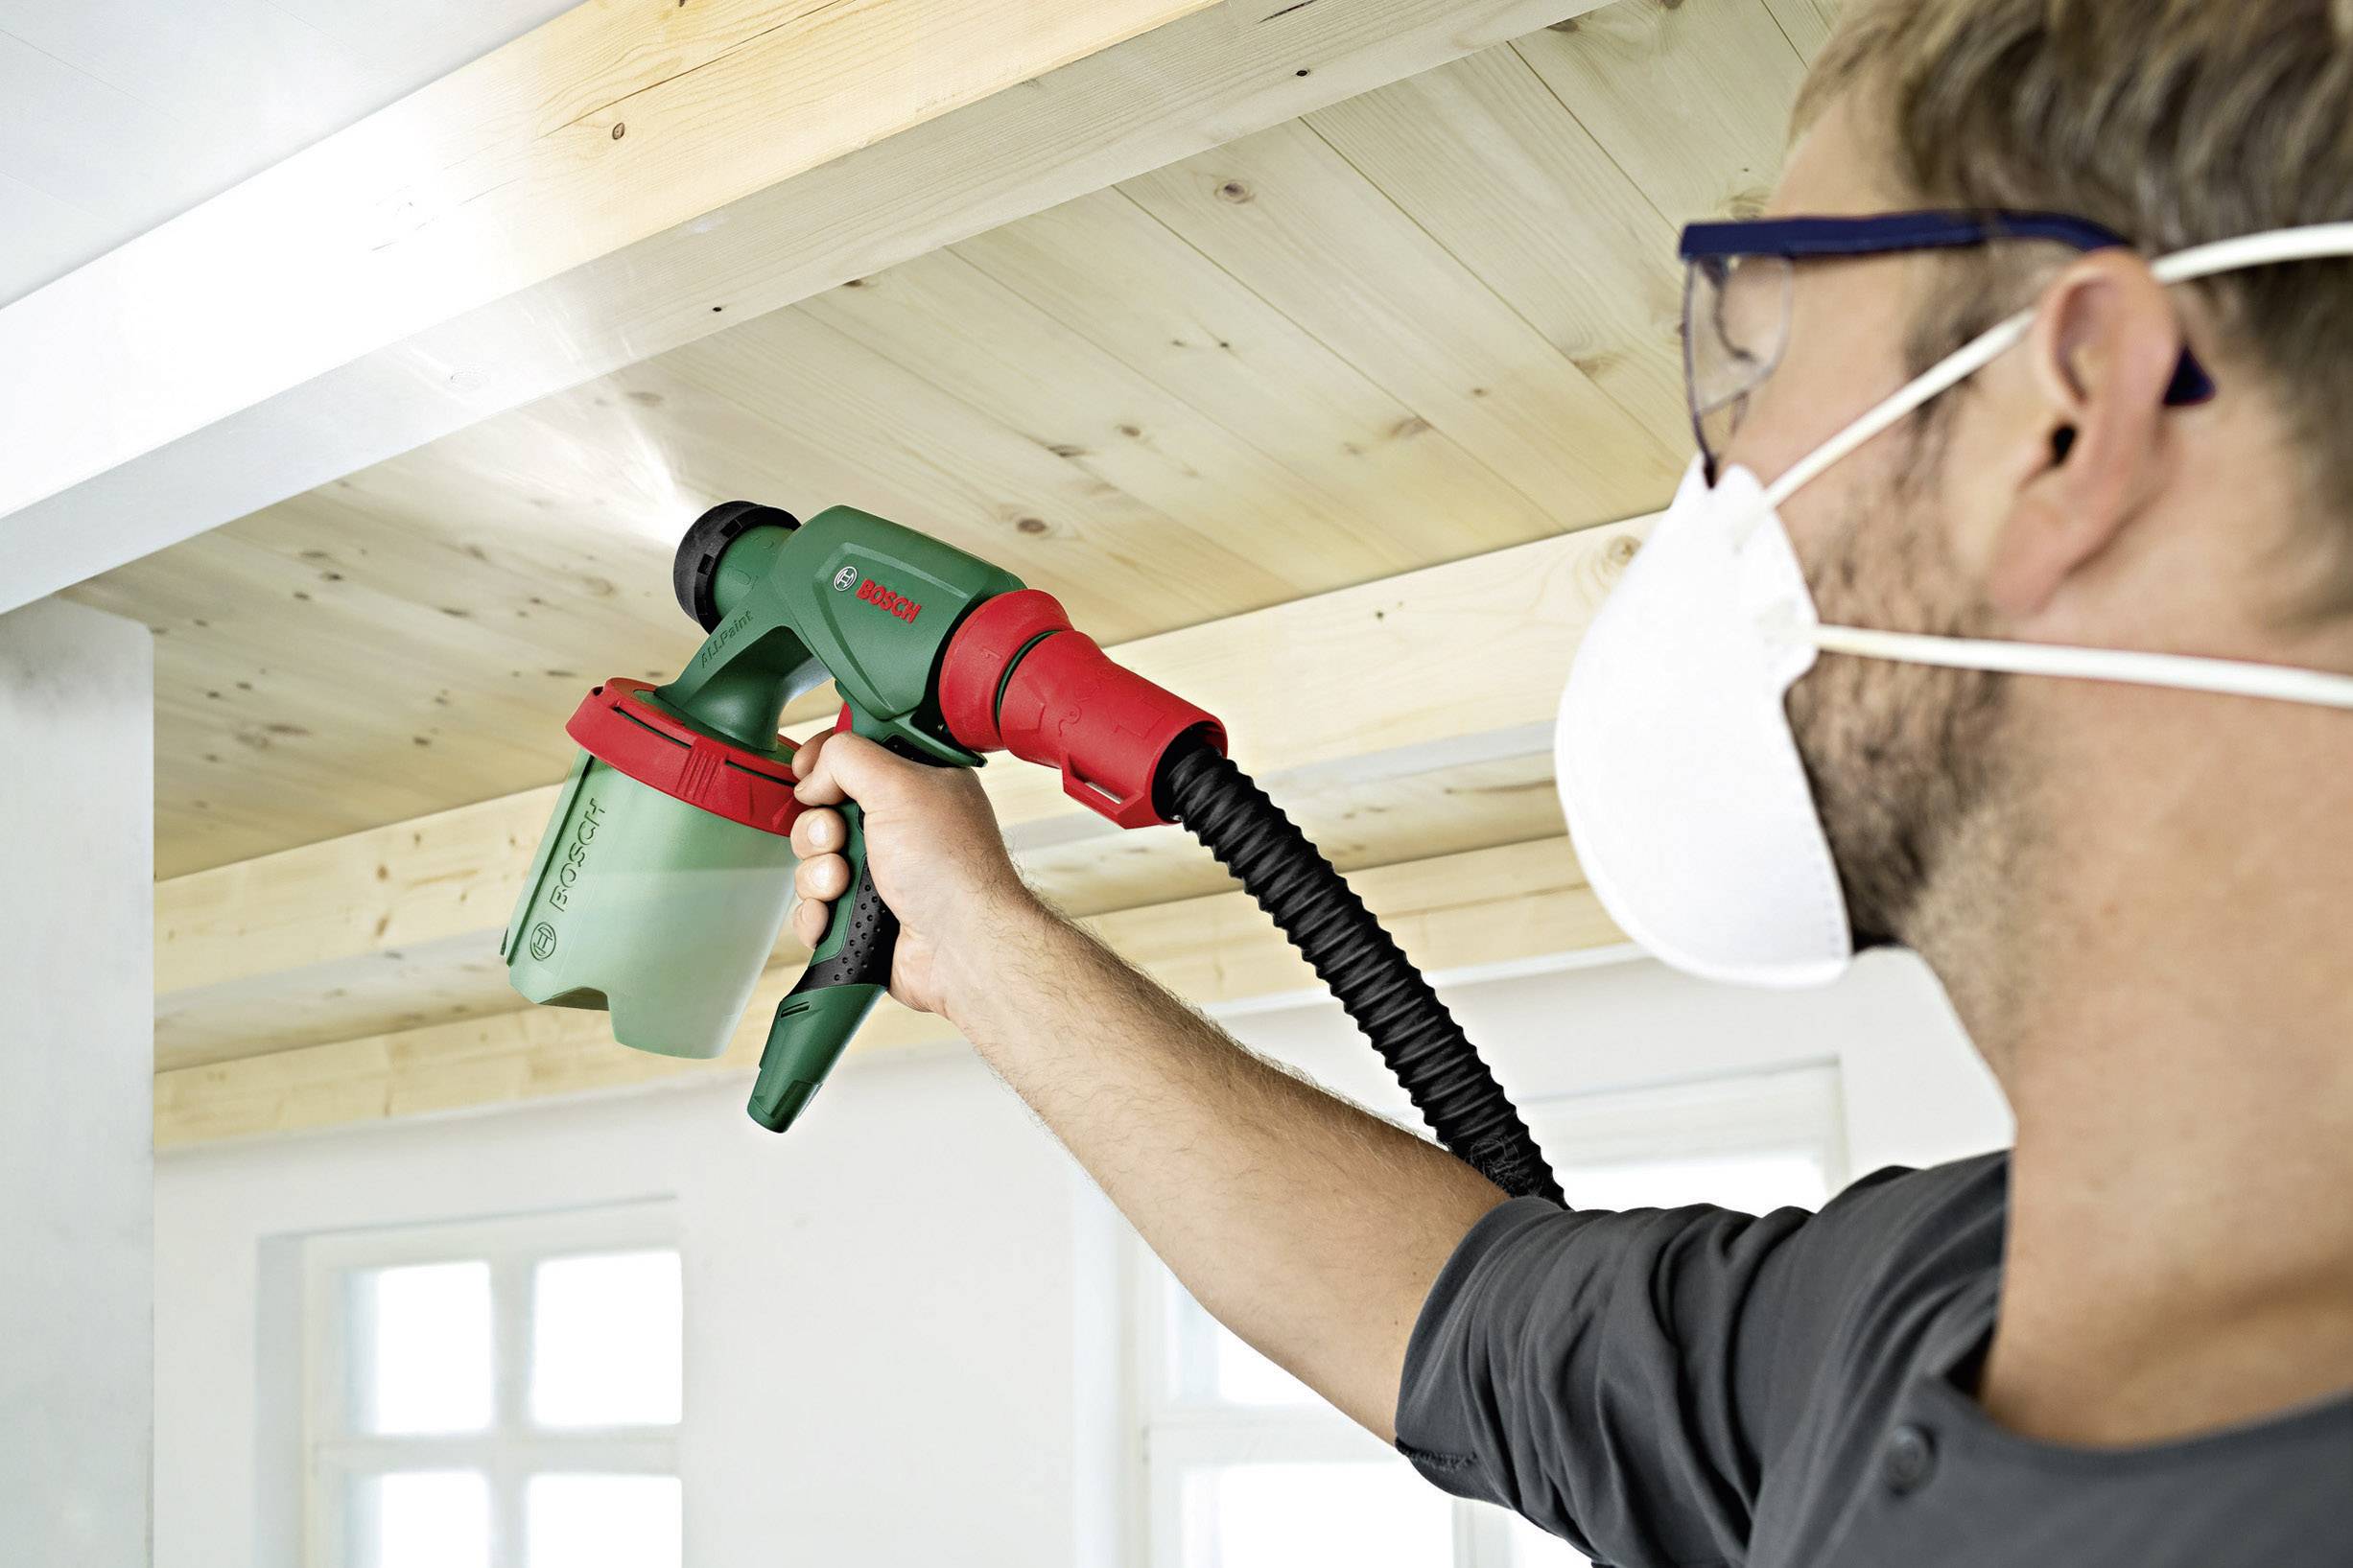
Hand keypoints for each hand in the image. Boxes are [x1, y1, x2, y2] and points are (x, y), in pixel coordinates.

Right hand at [787, 728, 1033, 1016]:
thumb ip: (848, 757)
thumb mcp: (900, 785)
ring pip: (814, 862)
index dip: (825, 760)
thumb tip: (813, 777)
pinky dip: (817, 914)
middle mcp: (899, 828)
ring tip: (844, 884)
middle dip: (818, 827)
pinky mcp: (863, 917)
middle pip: (823, 811)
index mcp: (918, 786)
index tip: (808, 770)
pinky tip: (834, 918)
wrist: (961, 949)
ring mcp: (880, 874)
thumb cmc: (952, 869)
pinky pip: (813, 908)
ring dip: (818, 873)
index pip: (857, 756)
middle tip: (838, 838)